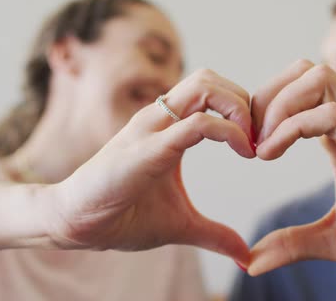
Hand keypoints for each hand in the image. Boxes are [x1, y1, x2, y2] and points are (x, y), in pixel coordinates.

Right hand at [43, 69, 254, 264]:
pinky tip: (243, 152)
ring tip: (250, 143)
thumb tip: (244, 255)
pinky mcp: (147, 148)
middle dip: (244, 101)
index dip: (242, 111)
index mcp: (167, 128)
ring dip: (238, 108)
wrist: (76, 224)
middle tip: (258, 138)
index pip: (211, 92)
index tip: (258, 145)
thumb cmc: (122, 216)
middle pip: (210, 79)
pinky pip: (196, 124)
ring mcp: (152, 129)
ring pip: (205, 87)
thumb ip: (214, 234)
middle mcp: (159, 119)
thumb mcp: (181, 225)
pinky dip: (228, 131)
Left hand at [248, 60, 335, 278]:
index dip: (264, 110)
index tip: (247, 146)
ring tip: (260, 146)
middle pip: (304, 71)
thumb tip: (251, 262)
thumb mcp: (334, 240)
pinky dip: (292, 127)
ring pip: (317, 78)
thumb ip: (292, 244)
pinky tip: (273, 154)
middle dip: (265, 97)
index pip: (299, 92)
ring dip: (277, 105)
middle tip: (248, 138)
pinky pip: (333, 114)